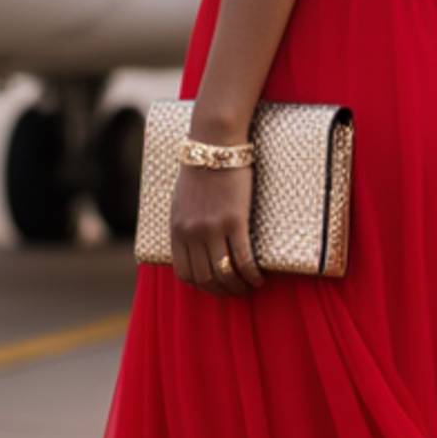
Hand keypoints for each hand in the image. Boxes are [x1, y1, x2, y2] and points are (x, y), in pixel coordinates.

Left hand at [169, 159, 264, 295]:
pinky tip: (259, 278)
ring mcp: (212, 228)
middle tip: (236, 292)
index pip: (184, 273)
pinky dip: (251, 274)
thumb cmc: (200, 169)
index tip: (215, 287)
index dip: (201, 287)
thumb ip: (184, 225)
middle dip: (221, 291)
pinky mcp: (234, 221)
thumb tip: (192, 244)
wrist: (214, 145)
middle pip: (205, 278)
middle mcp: (192, 233)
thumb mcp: (181, 201)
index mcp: (177, 230)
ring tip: (250, 287)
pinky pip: (243, 258)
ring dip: (238, 287)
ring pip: (224, 273)